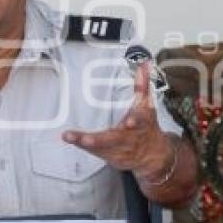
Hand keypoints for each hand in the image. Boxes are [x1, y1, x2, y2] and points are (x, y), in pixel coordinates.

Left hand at [62, 63, 173, 183]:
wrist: (153, 155)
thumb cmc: (147, 127)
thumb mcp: (146, 106)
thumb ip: (142, 86)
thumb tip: (143, 65)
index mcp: (140, 124)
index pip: (139, 121)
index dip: (135, 121)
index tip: (129, 122)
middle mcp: (129, 139)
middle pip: (114, 139)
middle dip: (99, 140)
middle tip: (86, 138)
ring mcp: (119, 150)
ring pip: (100, 147)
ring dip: (85, 142)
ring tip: (70, 136)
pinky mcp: (110, 156)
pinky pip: (94, 151)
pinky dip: (81, 144)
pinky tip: (69, 137)